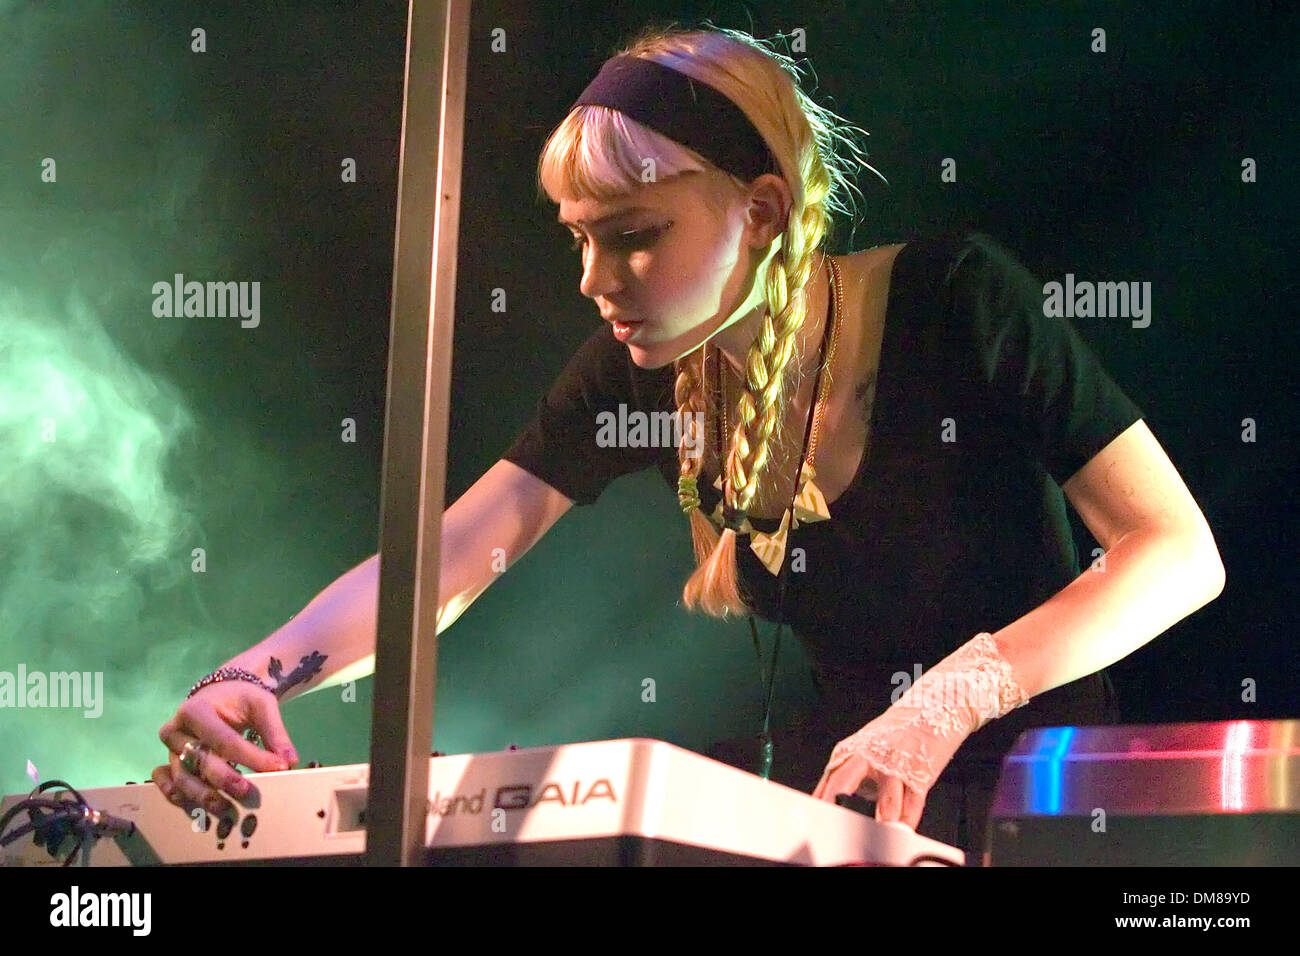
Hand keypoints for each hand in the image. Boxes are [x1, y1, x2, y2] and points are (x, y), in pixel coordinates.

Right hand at [152, 681, 297, 817]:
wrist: (219, 694)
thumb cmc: (240, 699)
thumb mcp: (262, 705)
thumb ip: (275, 733)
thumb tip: (289, 761)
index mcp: (195, 710)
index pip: (224, 740)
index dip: (250, 757)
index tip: (277, 769)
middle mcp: (176, 731)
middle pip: (199, 761)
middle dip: (224, 779)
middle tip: (248, 793)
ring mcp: (169, 750)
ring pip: (182, 778)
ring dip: (203, 796)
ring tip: (227, 809)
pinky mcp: (168, 765)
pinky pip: (166, 783)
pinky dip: (177, 797)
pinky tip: (196, 809)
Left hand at [811, 632, 1030, 828]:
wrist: (934, 706)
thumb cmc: (898, 734)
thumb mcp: (866, 753)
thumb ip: (851, 782)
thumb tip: (838, 809)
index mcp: (849, 753)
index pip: (827, 783)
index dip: (818, 805)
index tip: (812, 821)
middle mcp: (868, 756)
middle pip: (844, 781)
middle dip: (835, 805)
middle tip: (830, 826)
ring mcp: (894, 763)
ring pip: (885, 796)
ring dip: (880, 820)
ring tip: (875, 835)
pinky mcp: (920, 771)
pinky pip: (912, 801)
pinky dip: (907, 819)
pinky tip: (903, 831)